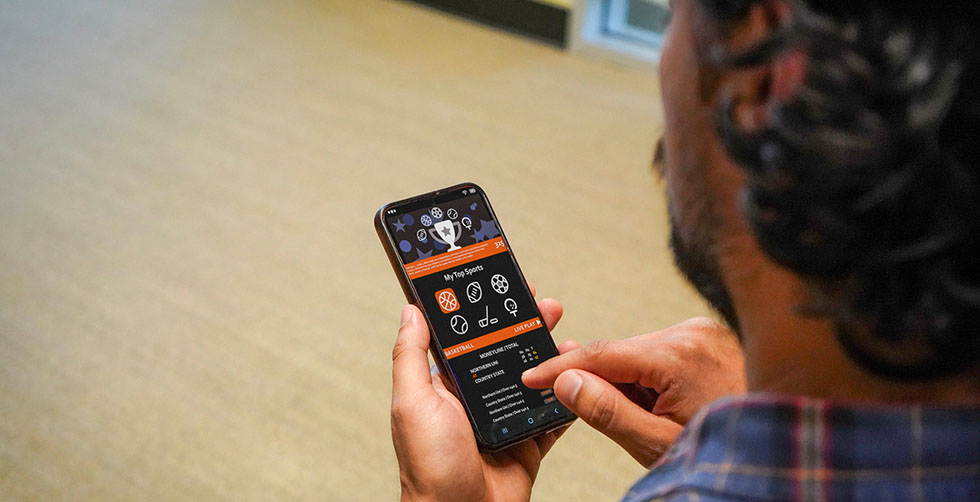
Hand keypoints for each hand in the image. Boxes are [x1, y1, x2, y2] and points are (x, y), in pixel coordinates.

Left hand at [391, 286, 575, 501]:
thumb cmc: (429, 468)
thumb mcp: (412, 403)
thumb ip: (411, 356)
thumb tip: (410, 311)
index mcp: (447, 385)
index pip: (469, 338)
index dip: (487, 312)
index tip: (504, 286)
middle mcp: (475, 399)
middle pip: (507, 352)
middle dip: (528, 327)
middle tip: (547, 306)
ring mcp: (503, 419)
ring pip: (534, 378)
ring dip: (552, 357)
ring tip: (567, 339)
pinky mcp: (528, 441)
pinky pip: (553, 413)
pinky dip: (569, 396)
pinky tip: (580, 377)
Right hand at [521, 317, 745, 466]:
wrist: (774, 451)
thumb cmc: (725, 452)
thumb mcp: (656, 442)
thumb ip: (607, 411)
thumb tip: (566, 381)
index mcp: (679, 355)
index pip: (601, 354)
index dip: (560, 367)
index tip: (532, 378)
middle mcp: (691, 332)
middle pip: (619, 352)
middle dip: (601, 382)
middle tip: (604, 418)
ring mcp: (703, 332)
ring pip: (638, 352)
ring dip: (628, 382)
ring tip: (651, 419)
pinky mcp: (707, 338)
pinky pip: (659, 353)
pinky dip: (648, 377)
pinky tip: (663, 405)